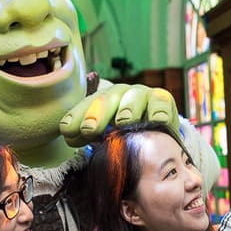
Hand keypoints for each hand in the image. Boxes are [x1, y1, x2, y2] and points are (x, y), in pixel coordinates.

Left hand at [60, 83, 179, 146]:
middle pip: (107, 99)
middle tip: (89, 129)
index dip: (76, 117)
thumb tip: (70, 137)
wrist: (156, 131)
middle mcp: (120, 93)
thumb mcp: (104, 134)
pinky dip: (159, 111)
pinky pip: (161, 102)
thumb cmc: (124, 134)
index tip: (67, 131)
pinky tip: (156, 121)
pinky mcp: (162, 100)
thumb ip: (88, 135)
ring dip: (127, 110)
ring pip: (133, 98)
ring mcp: (142, 95)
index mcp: (101, 100)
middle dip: (97, 113)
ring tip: (123, 123)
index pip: (86, 106)